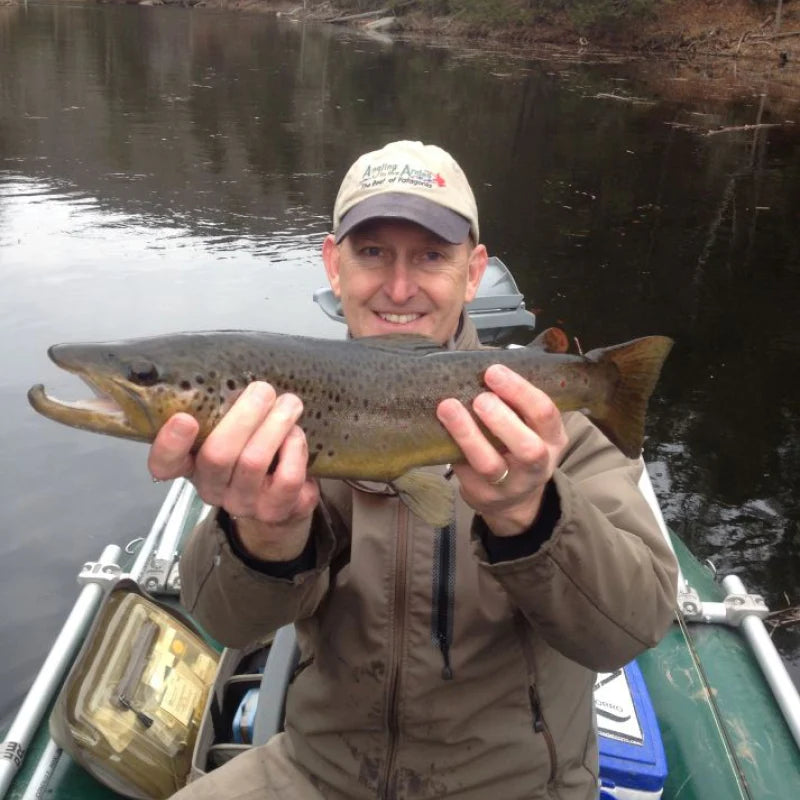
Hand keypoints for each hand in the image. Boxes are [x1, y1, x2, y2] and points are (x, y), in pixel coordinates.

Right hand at [147, 382, 318, 560]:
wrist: (284, 488)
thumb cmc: (253, 442)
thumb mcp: (231, 422)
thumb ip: (223, 404)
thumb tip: (235, 374)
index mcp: (191, 463)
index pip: (165, 463)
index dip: (170, 443)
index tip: (184, 418)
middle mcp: (212, 488)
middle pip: (217, 455)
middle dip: (244, 415)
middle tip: (263, 389)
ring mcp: (243, 503)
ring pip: (254, 462)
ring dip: (276, 424)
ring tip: (290, 403)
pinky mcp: (276, 511)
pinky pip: (287, 478)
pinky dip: (295, 449)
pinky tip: (296, 435)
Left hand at [436, 364, 566, 536]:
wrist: (514, 500)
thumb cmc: (518, 447)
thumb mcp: (531, 426)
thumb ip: (516, 401)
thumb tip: (483, 362)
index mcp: (553, 439)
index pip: (545, 414)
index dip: (521, 391)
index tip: (494, 371)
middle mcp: (537, 466)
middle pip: (527, 447)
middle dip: (502, 419)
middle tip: (479, 398)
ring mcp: (509, 485)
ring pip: (489, 464)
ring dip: (467, 434)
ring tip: (448, 407)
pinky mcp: (482, 497)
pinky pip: (463, 473)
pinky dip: (450, 448)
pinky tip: (436, 429)